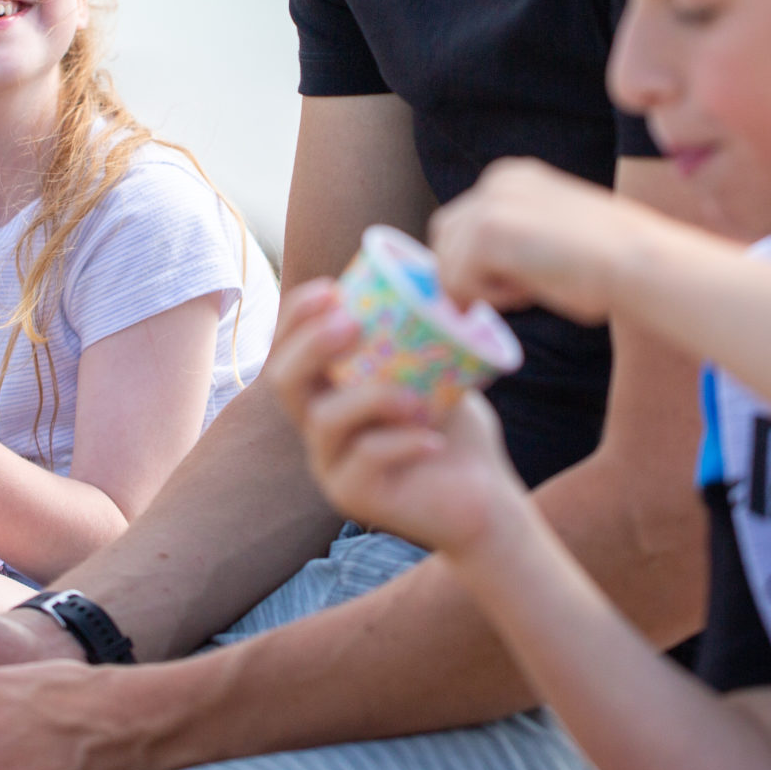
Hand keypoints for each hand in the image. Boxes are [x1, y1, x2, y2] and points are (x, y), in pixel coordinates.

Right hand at [269, 301, 526, 555]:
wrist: (486, 497)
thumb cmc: (456, 432)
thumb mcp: (438, 372)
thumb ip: (423, 334)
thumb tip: (430, 270)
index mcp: (330, 392)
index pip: (289, 349)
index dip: (297, 316)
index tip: (331, 287)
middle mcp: (320, 428)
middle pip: (284, 382)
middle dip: (310, 346)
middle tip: (352, 323)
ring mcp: (332, 466)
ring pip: (324, 422)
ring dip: (368, 398)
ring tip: (414, 398)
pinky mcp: (354, 499)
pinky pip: (363, 461)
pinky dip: (400, 443)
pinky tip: (433, 440)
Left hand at [430, 158, 655, 326]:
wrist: (633, 259)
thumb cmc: (607, 262)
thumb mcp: (546, 234)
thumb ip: (509, 240)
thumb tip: (467, 277)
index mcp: (512, 176)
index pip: (462, 222)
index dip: (472, 262)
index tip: (503, 286)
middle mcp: (496, 180)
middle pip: (445, 239)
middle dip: (466, 274)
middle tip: (509, 296)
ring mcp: (488, 203)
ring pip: (450, 265)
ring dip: (484, 290)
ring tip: (530, 291)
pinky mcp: (486, 232)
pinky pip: (459, 283)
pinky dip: (490, 299)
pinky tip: (529, 292)